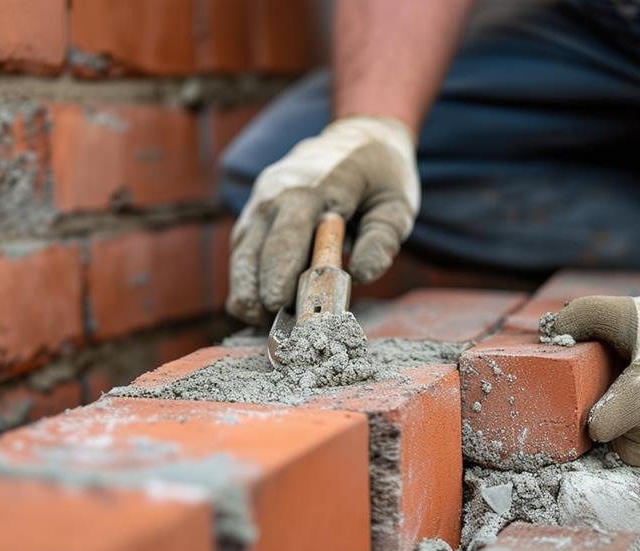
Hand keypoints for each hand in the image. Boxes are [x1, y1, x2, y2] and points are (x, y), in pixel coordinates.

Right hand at [227, 116, 419, 324]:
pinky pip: (242, 247)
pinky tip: (256, 306)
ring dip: (245, 286)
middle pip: (256, 244)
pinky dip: (245, 277)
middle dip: (257, 287)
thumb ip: (383, 238)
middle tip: (268, 323)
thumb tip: (363, 276)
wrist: (355, 139)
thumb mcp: (397, 203)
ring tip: (260, 320)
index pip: (291, 232)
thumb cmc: (380, 177)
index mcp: (319, 185)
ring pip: (242, 248)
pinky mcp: (255, 209)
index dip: (280, 270)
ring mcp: (262, 197)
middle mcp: (281, 189)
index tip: (276, 303)